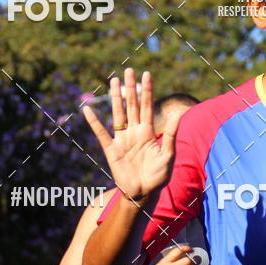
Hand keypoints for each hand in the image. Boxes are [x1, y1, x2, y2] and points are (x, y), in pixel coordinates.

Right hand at [82, 68, 183, 200]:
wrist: (144, 193)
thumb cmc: (158, 176)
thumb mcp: (168, 155)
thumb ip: (171, 135)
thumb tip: (178, 115)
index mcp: (148, 132)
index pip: (148, 107)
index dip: (147, 91)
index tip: (147, 74)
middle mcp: (135, 132)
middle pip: (132, 105)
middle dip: (131, 88)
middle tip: (129, 71)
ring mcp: (122, 140)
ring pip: (118, 114)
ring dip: (116, 98)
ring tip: (114, 81)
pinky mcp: (112, 150)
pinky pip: (101, 133)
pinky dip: (94, 122)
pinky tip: (87, 110)